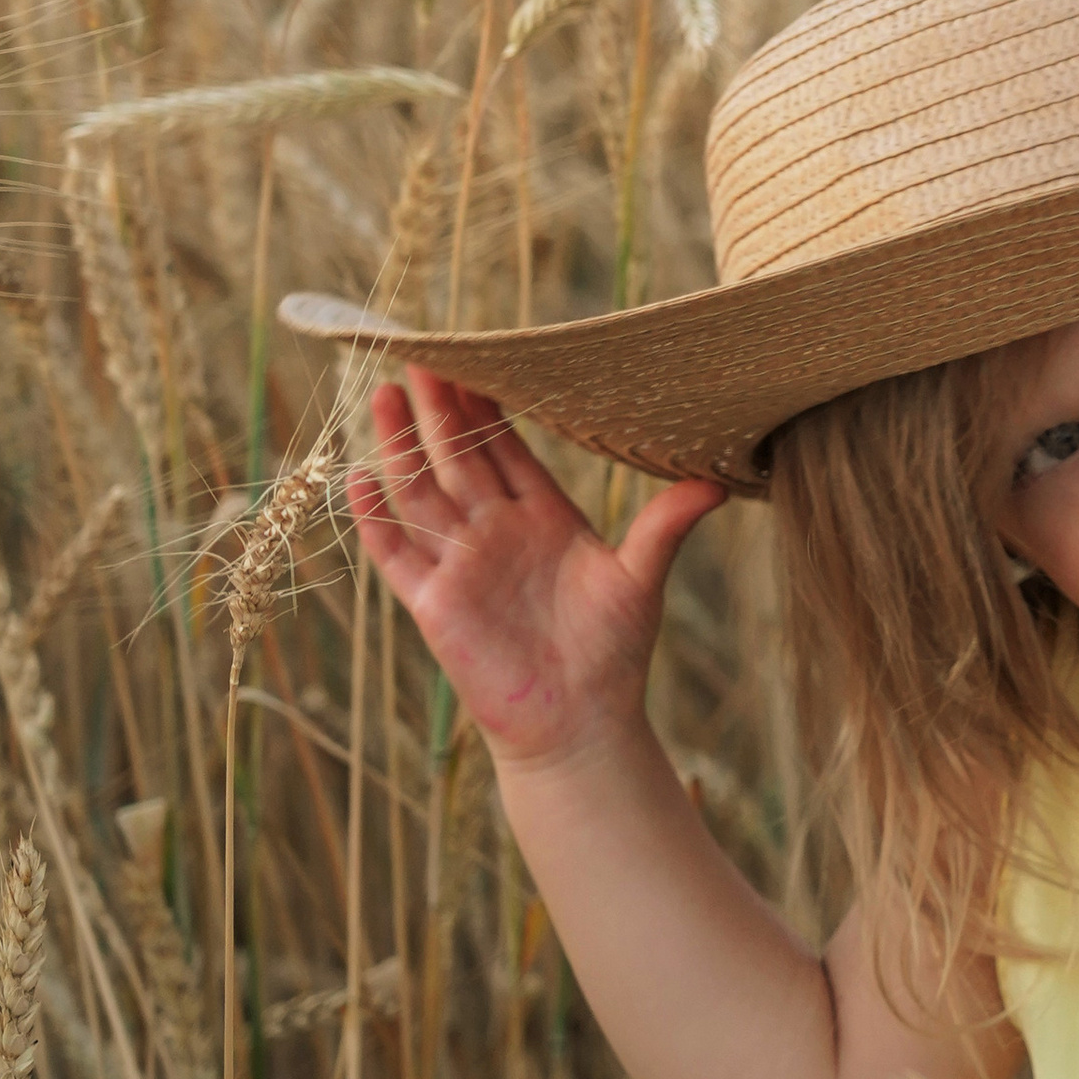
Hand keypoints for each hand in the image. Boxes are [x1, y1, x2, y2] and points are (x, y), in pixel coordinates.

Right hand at [346, 370, 724, 778]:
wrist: (580, 724)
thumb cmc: (614, 652)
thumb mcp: (641, 578)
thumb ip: (666, 527)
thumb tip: (719, 483)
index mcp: (543, 516)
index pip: (507, 449)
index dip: (487, 407)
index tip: (472, 359)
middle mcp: (496, 532)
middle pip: (458, 458)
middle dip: (438, 410)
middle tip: (420, 355)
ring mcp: (461, 565)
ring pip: (422, 493)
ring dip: (400, 447)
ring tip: (383, 395)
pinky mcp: (434, 605)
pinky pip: (398, 555)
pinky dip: (377, 521)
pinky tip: (360, 480)